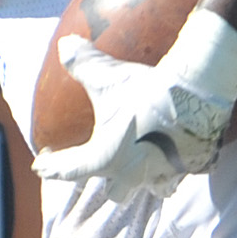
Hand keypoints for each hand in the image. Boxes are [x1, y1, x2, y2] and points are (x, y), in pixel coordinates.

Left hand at [34, 11, 236, 200]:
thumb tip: (63, 45)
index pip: (70, 170)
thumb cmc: (146, 89)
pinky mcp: (190, 166)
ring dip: (143, 179)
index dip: (51, 167)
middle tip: (101, 166)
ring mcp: (164, 172)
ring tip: (142, 165)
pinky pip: (178, 176)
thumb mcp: (107, 75)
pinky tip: (173, 157)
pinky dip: (173, 170)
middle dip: (108, 182)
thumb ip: (81, 62)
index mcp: (106, 158)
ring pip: (150, 188)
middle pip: (115, 193)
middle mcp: (133, 173)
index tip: (40, 167)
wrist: (195, 92)